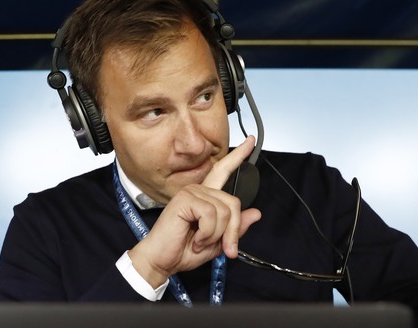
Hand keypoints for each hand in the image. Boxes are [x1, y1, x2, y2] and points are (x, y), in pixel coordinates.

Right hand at [128, 136, 261, 286]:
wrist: (161, 261)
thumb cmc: (183, 250)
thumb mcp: (218, 242)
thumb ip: (235, 228)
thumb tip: (256, 213)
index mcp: (206, 197)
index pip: (224, 171)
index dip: (239, 156)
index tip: (251, 141)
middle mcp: (199, 190)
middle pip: (233, 203)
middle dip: (233, 230)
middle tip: (224, 248)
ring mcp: (191, 192)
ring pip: (224, 211)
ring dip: (216, 234)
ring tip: (200, 241)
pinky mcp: (185, 199)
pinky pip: (211, 214)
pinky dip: (207, 233)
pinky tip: (195, 237)